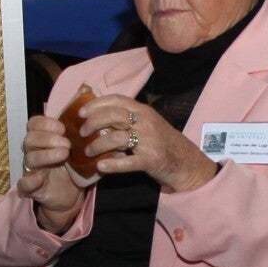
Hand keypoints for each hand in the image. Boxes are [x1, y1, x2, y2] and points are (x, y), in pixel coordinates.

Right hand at [16, 114, 85, 232]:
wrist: (69, 195)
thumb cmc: (75, 169)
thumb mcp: (83, 153)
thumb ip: (93, 142)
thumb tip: (116, 133)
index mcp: (45, 140)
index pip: (35, 124)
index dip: (46, 123)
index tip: (63, 127)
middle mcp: (35, 152)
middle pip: (30, 139)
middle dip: (47, 137)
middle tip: (67, 142)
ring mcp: (33, 170)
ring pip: (30, 158)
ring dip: (45, 154)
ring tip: (64, 154)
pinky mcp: (33, 188)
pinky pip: (24, 184)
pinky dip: (29, 180)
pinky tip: (40, 178)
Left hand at [78, 96, 218, 194]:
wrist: (187, 163)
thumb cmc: (163, 143)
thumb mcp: (148, 124)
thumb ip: (129, 119)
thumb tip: (99, 117)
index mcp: (144, 111)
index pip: (117, 100)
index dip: (96, 104)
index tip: (81, 112)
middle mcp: (146, 123)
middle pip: (113, 116)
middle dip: (92, 123)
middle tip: (83, 132)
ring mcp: (149, 142)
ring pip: (116, 138)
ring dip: (97, 145)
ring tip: (88, 151)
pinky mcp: (151, 160)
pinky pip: (128, 162)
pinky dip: (112, 165)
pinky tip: (101, 166)